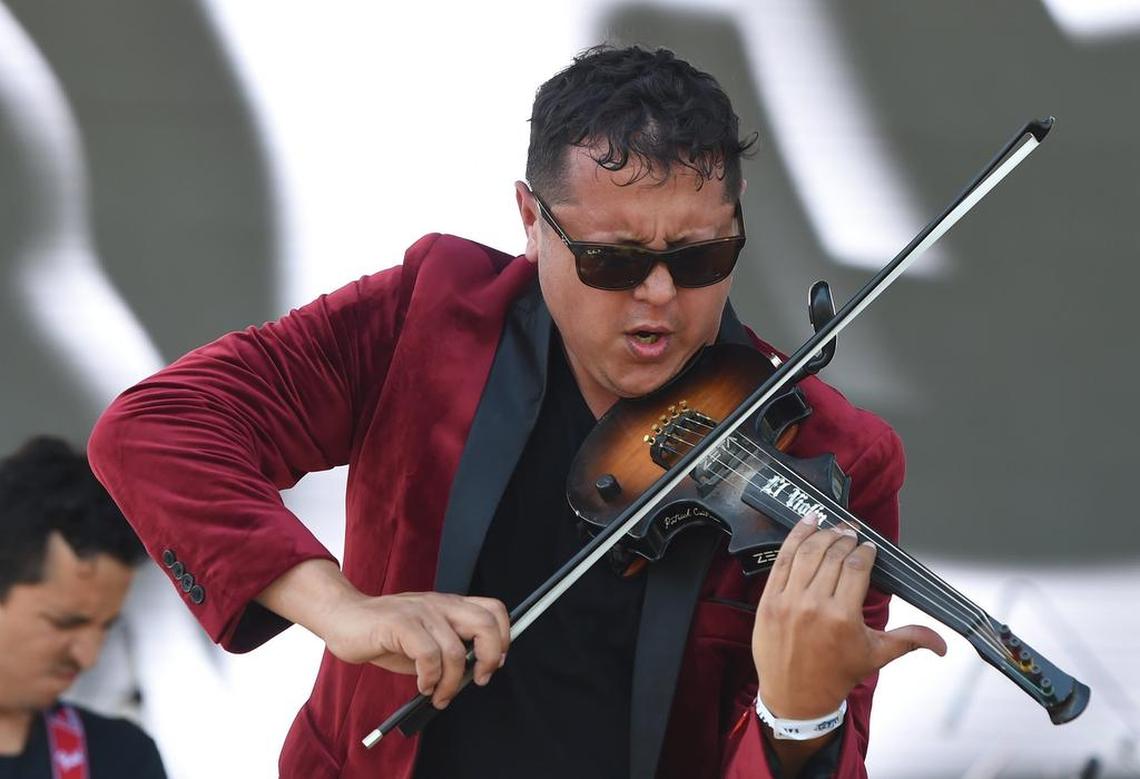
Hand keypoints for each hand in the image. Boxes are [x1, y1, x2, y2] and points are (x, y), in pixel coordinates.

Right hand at [319, 590, 509, 709]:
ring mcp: (420, 611)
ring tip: (437, 693)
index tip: (495, 664)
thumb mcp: (426, 640)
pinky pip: (428, 655)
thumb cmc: (385, 633)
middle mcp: (440, 604)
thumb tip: (474, 674)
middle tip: (478, 681)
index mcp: (450, 605)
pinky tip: (422, 684)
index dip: (504, 638)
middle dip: (490, 659)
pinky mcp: (400, 623)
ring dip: (451, 683)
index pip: (494, 610)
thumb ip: (450, 650)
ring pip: (455, 650)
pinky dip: (429, 678)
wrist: (344, 618)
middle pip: (486, 624)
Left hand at [752, 512, 945, 718]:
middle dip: (845, 538)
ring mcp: (788, 601)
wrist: (796, 698)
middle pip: (832, 555)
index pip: (856, 567)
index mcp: (843, 617)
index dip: (865, 551)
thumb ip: (909, 640)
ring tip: (833, 526)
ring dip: (822, 534)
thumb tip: (943, 645)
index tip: (869, 547)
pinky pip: (782, 560)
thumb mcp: (876, 656)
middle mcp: (814, 605)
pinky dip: (794, 538)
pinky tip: (806, 523)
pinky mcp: (769, 600)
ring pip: (807, 553)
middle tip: (852, 531)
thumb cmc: (836, 675)